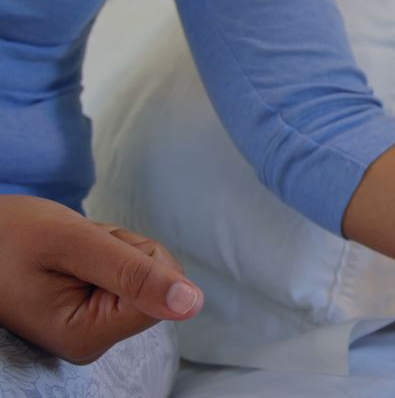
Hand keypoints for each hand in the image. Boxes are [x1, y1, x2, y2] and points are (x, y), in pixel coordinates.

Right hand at [0, 195, 202, 363]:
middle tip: (75, 246)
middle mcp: (93, 341)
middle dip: (124, 250)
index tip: (92, 249)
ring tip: (66, 250)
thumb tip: (193, 303)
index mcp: (88, 335)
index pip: (164, 292)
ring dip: (113, 248)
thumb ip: (133, 273)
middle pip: (157, 283)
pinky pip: (126, 273)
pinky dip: (105, 252)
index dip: (138, 256)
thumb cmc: (9, 235)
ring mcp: (93, 328)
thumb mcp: (72, 243)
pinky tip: (70, 256)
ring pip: (144, 273)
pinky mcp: (93, 311)